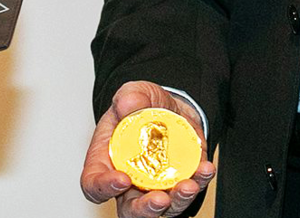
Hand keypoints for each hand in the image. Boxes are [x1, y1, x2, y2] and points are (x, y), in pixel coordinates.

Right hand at [81, 81, 214, 216]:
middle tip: (159, 199)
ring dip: (177, 201)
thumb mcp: (134, 93)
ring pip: (163, 209)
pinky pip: (189, 191)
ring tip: (189, 185)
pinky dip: (200, 182)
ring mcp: (155, 188)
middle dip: (145, 209)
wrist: (171, 108)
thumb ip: (129, 96)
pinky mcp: (179, 184)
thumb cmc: (143, 107)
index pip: (94, 185)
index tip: (121, 179)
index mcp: (106, 162)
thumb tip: (127, 105)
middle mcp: (129, 183)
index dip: (104, 188)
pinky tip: (205, 168)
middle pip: (130, 209)